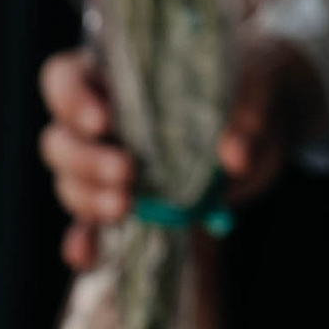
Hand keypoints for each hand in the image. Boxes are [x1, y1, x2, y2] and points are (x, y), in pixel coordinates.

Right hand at [38, 39, 316, 271]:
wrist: (269, 124)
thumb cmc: (254, 87)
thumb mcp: (261, 88)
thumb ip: (250, 114)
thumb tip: (234, 156)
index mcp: (120, 74)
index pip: (64, 77)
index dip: (72, 98)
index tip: (104, 120)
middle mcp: (103, 120)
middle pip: (59, 138)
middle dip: (87, 159)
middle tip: (129, 171)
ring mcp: (108, 164)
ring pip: (69, 182)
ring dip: (90, 198)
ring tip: (127, 206)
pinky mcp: (126, 203)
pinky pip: (89, 226)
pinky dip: (85, 241)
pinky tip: (89, 254)